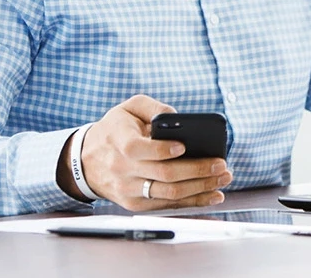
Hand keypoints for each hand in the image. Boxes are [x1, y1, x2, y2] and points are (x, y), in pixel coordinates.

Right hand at [73, 95, 232, 210]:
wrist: (88, 160)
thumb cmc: (115, 129)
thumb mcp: (128, 107)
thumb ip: (152, 106)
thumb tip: (179, 116)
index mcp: (119, 141)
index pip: (139, 149)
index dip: (162, 149)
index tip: (184, 145)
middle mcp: (122, 168)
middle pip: (163, 174)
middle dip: (197, 170)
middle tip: (220, 164)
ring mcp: (128, 190)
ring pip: (169, 193)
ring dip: (200, 188)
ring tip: (222, 179)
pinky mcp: (135, 204)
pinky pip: (167, 205)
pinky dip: (192, 201)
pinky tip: (211, 194)